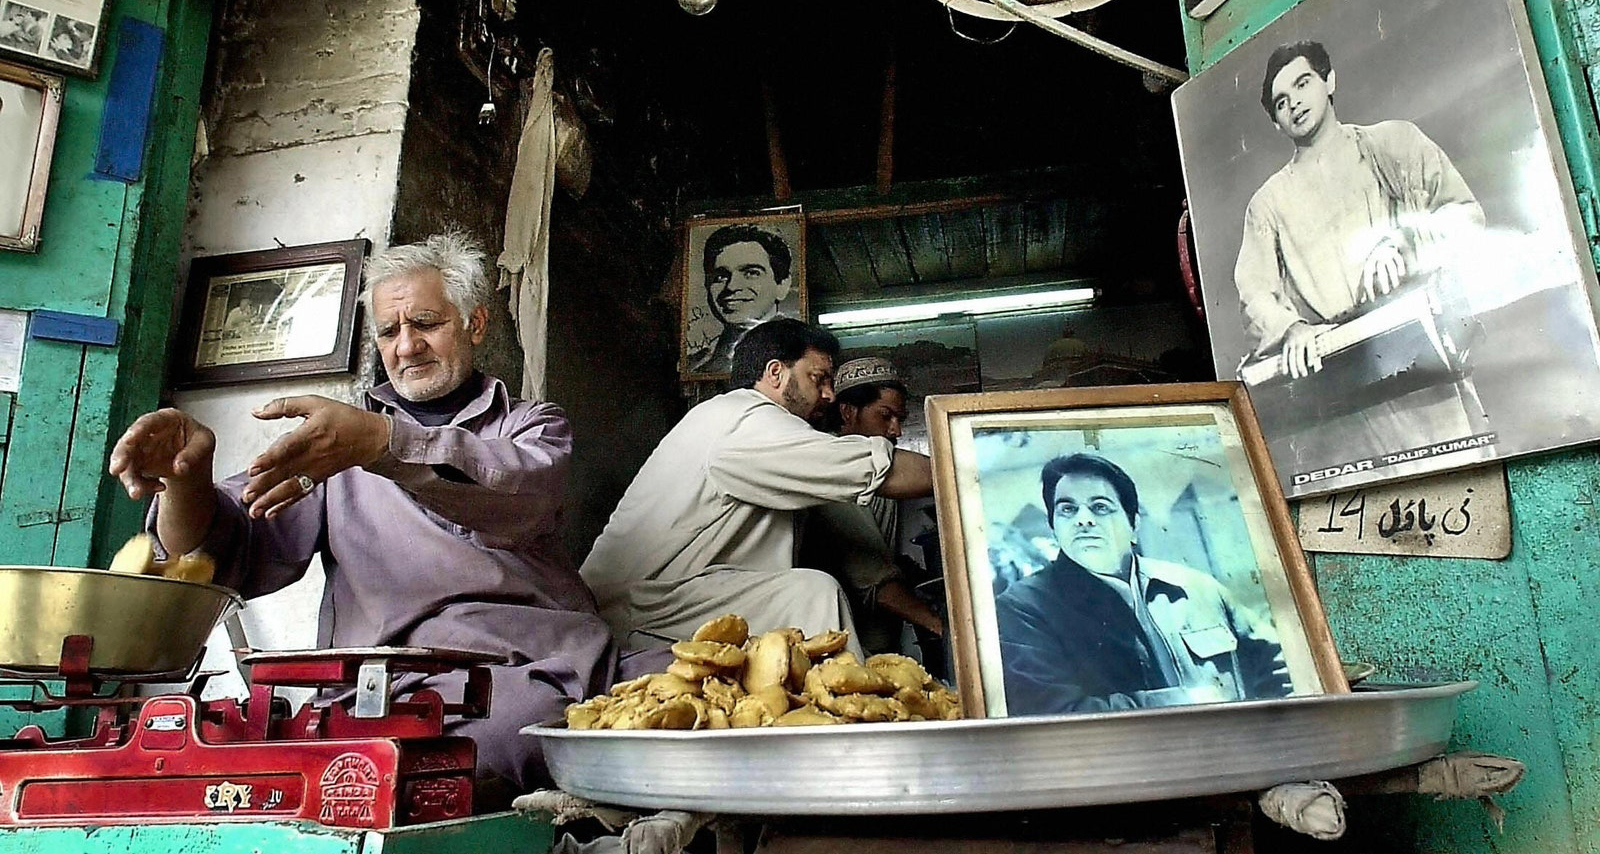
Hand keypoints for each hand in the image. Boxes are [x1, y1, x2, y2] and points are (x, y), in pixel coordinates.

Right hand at [107, 408, 215, 499]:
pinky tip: (160, 487)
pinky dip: (143, 486)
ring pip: (127, 464)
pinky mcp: (137, 465)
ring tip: (137, 494)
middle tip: (116, 470)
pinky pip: (134, 477)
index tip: (129, 439)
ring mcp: (139, 449)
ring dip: (130, 480)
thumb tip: (179, 468)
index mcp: (166, 419)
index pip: (149, 422)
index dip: (138, 430)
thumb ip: (193, 453)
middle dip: (121, 456)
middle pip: (128, 443)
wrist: (192, 455)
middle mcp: (147, 433)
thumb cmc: (198, 441)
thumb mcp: (205, 443)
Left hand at [240, 396, 389, 518]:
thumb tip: (257, 411)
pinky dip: (285, 504)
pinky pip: (300, 493)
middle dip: (264, 486)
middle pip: (284, 473)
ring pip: (290, 487)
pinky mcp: (318, 479)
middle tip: (246, 496)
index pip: (286, 449)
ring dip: (271, 500)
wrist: (369, 438)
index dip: (269, 459)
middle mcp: (311, 456)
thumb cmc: (343, 419)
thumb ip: (284, 406)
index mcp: (309, 435)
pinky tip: (271, 512)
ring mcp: (315, 470)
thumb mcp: (315, 403)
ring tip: (254, 510)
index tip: (253, 469)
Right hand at [1279, 322, 1332, 378]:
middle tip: (1304, 374)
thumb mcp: (1317, 329)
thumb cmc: (1308, 330)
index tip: (1310, 364)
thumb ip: (1327, 329)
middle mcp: (1299, 340)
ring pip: (1291, 357)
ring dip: (1292, 367)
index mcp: (1309, 337)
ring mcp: (1291, 343)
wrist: (1293, 324)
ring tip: (1295, 376)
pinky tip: (1285, 372)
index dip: (1310, 356)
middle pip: (1299, 354)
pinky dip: (1284, 364)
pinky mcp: (1285, 346)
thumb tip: (1337, 326)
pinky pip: (1284, 356)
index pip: (1310, 348)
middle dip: (1301, 365)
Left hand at [1359, 237, 1407, 303]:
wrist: (1381, 240)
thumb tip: (1362, 300)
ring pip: (1390, 267)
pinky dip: (1400, 266)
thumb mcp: (1368, 268)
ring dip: (1393, 277)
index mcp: (1367, 264)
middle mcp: (1376, 259)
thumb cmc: (1374, 260)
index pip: (1368, 279)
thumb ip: (1367, 282)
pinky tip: (1402, 274)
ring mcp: (1385, 255)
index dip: (1370, 289)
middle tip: (1386, 292)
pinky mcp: (1394, 251)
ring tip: (1395, 286)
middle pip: (1380, 272)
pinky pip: (1398, 258)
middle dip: (1383, 283)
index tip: (1373, 299)